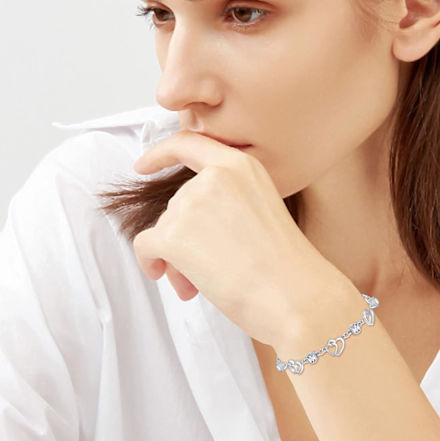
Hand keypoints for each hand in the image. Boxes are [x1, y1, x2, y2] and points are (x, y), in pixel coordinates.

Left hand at [131, 129, 350, 346]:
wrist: (296, 297)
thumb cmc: (286, 266)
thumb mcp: (259, 212)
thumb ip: (224, 204)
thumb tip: (185, 231)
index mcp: (242, 166)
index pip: (190, 144)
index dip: (161, 154)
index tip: (143, 165)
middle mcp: (214, 177)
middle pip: (177, 205)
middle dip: (183, 238)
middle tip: (202, 271)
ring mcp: (192, 204)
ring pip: (163, 229)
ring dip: (176, 259)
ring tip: (200, 285)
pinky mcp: (174, 235)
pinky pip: (144, 246)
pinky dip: (150, 262)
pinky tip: (167, 277)